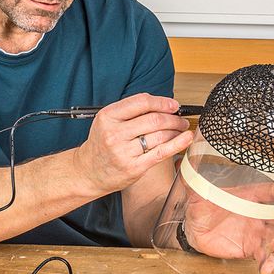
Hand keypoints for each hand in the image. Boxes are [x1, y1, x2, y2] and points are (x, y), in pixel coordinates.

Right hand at [74, 93, 193, 194]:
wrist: (88, 172)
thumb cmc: (101, 145)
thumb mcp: (107, 122)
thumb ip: (130, 112)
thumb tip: (162, 105)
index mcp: (108, 116)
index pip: (141, 102)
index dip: (162, 102)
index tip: (173, 105)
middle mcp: (114, 133)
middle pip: (154, 119)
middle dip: (173, 118)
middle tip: (180, 119)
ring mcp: (124, 151)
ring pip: (160, 135)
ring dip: (176, 130)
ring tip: (181, 129)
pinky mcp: (134, 167)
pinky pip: (161, 152)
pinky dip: (178, 144)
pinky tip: (186, 138)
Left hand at [183, 185, 273, 273]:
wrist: (192, 228)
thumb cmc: (200, 205)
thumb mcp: (198, 190)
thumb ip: (194, 178)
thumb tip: (182, 162)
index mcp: (249, 195)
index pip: (273, 191)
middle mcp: (257, 213)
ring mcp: (255, 232)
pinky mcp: (249, 248)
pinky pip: (263, 256)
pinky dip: (267, 263)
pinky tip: (265, 267)